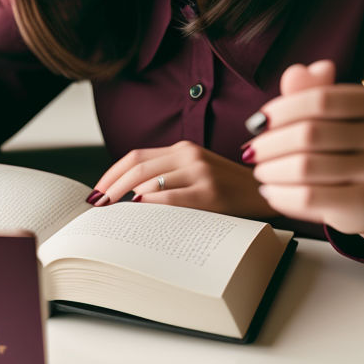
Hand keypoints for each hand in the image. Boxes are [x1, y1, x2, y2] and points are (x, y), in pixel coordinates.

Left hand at [88, 140, 276, 218]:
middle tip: (97, 205)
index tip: (96, 190)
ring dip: (125, 199)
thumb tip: (128, 194)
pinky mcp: (210, 193)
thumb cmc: (229, 188)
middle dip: (110, 188)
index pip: (135, 157)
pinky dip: (149, 205)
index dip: (110, 173)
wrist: (268, 193)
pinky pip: (169, 198)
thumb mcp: (197, 171)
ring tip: (113, 214)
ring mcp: (200, 173)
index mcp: (183, 148)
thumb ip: (168, 174)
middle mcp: (190, 155)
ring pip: (149, 182)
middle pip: (136, 168)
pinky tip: (138, 212)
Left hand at [246, 60, 363, 239]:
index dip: (281, 110)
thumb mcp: (332, 116)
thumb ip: (312, 92)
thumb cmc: (346, 149)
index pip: (320, 100)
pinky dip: (280, 194)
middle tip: (252, 151)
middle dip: (269, 144)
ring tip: (261, 172)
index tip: (258, 122)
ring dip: (270, 170)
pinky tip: (271, 192)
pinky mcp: (362, 206)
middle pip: (308, 134)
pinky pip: (308, 198)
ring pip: (304, 168)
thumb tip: (296, 72)